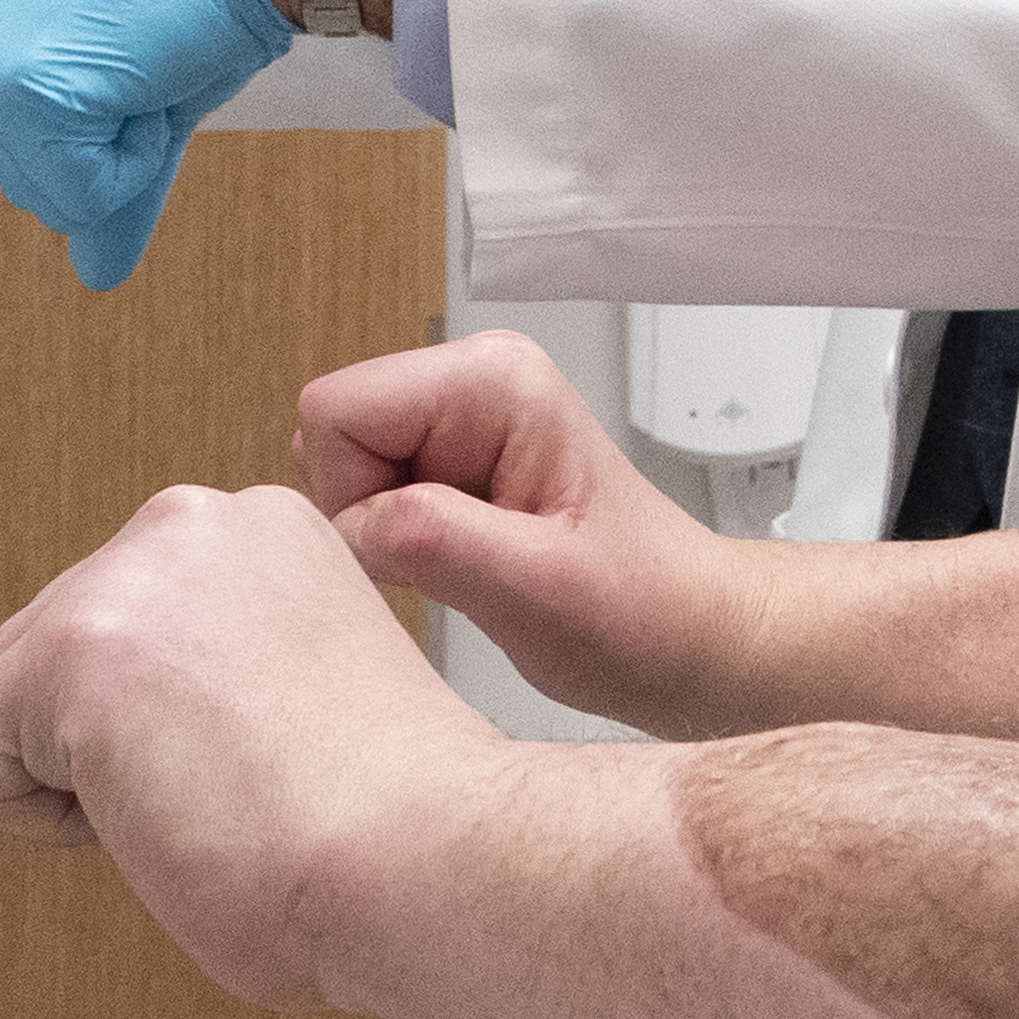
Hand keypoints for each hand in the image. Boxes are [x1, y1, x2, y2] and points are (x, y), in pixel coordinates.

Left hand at [0, 0, 298, 290]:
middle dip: (114, 151)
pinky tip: (146, 68)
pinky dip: (139, 150)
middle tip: (142, 63)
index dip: (103, 147)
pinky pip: (84, 194)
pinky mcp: (20, 89)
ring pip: (54, 200)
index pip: (24, 174)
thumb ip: (107, 189)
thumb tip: (93, 279)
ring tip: (141, 62)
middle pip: (32, 193)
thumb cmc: (200, 6)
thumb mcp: (141, 109)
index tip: (131, 65)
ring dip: (126, 150)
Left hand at [0, 479, 504, 1008]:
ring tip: (198, 796)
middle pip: (48, 652)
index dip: (169, 720)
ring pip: (0, 702)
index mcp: (263, 530)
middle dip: (107, 742)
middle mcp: (194, 527)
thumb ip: (221, 662)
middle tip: (224, 786)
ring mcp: (130, 578)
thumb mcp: (308, 680)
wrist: (423, 852)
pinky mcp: (74, 648)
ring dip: (74, 777)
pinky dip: (36, 818)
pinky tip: (152, 810)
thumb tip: (144, 723)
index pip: (127, 623)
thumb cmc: (393, 819)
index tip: (254, 755)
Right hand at [303, 332, 775, 738]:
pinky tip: (462, 572)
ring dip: (383, 540)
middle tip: (455, 564)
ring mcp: (459, 427)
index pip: (335, 411)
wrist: (689, 636)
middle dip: (365, 518)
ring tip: (472, 568)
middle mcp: (472, 386)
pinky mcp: (450, 470)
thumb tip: (349, 522)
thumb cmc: (645, 609)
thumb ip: (437, 540)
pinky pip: (366, 506)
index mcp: (493, 381)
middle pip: (329, 440)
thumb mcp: (539, 588)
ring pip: (341, 478)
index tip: (422, 547)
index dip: (353, 497)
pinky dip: (394, 552)